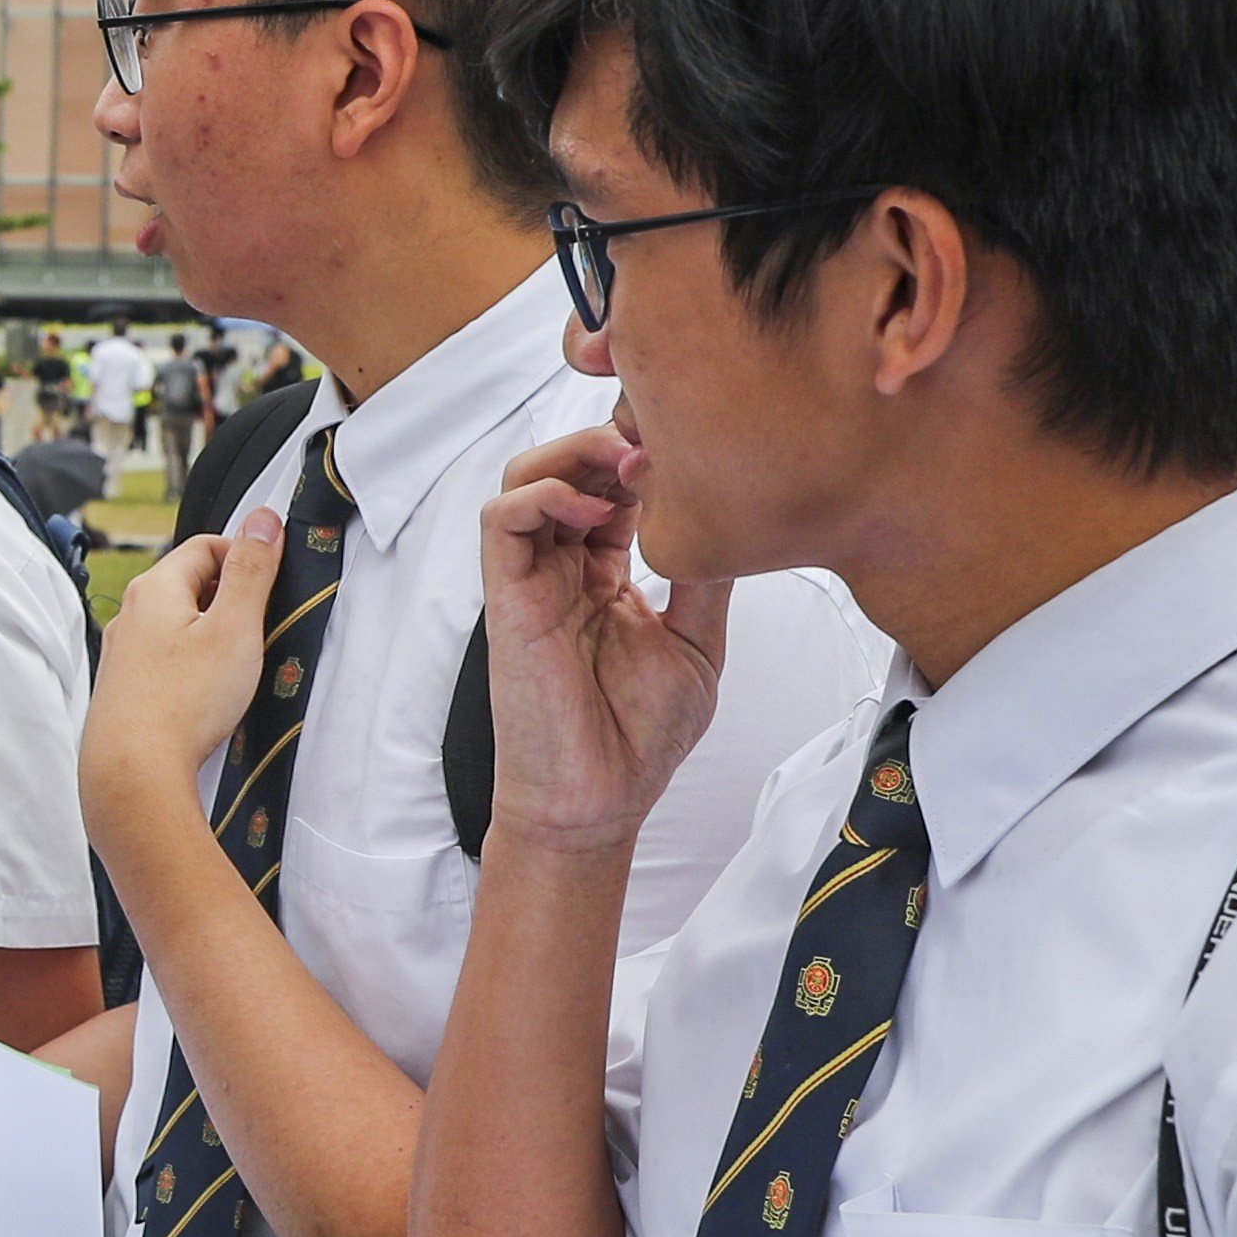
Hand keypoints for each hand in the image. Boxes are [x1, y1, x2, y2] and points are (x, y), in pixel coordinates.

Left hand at [82, 515, 286, 855]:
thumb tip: (262, 520)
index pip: (205, 547)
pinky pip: (164, 662)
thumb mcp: (235, 627)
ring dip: (210, 636)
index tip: (274, 582)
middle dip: (230, 598)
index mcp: (154, 589)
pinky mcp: (123, 690)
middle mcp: (128, 616)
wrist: (132, 773)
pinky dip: (191, 667)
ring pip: (175, 626)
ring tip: (239, 666)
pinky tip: (207, 696)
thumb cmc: (184, 702)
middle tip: (262, 628)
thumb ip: (251, 571)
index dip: (245, 556)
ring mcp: (121, 655)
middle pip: (188, 585)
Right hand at [477, 424, 729, 856]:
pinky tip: (592, 504)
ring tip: (628, 461)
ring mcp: (531, 580)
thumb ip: (703, 579)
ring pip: (525, 477)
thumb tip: (734, 522)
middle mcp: (562, 569)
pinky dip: (540, 493)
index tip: (687, 445)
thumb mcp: (696, 643)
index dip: (641, 454)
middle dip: (610, 437)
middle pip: (566, 466)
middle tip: (657, 438)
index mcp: (601, 576)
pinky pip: (502, 521)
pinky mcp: (508, 598)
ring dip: (574, 453)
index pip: (610, 488)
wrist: (598, 800)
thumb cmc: (636, 738)